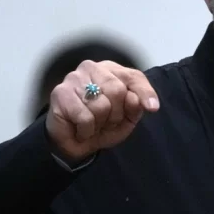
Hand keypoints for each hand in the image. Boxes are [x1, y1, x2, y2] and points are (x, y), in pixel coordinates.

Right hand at [45, 60, 159, 163]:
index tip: (152, 108)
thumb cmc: (102, 125)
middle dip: (116, 115)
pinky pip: (85, 117)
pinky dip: (86, 130)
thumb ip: (136, 106)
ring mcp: (74, 78)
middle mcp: (92, 68)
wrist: (75, 144)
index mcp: (111, 70)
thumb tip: (143, 103)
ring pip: (101, 105)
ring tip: (92, 125)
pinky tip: (80, 129)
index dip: (145, 93)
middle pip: (118, 90)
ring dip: (99, 124)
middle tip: (106, 122)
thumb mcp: (127, 118)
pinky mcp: (60, 93)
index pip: (134, 76)